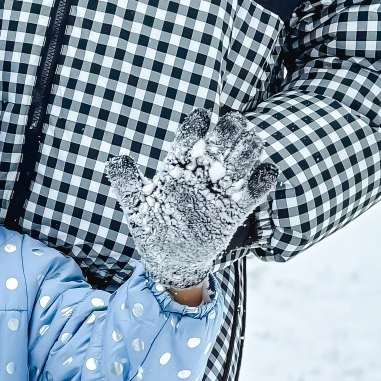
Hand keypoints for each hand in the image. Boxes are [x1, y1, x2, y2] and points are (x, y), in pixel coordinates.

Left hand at [108, 111, 278, 291]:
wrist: (170, 260)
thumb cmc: (152, 229)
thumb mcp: (135, 208)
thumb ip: (126, 183)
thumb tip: (117, 160)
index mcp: (178, 166)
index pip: (190, 135)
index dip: (197, 125)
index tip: (201, 119)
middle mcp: (201, 173)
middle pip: (222, 140)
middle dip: (230, 129)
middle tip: (235, 125)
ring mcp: (220, 190)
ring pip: (243, 158)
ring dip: (249, 149)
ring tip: (249, 148)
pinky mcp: (235, 211)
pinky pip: (256, 190)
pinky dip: (263, 179)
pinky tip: (263, 174)